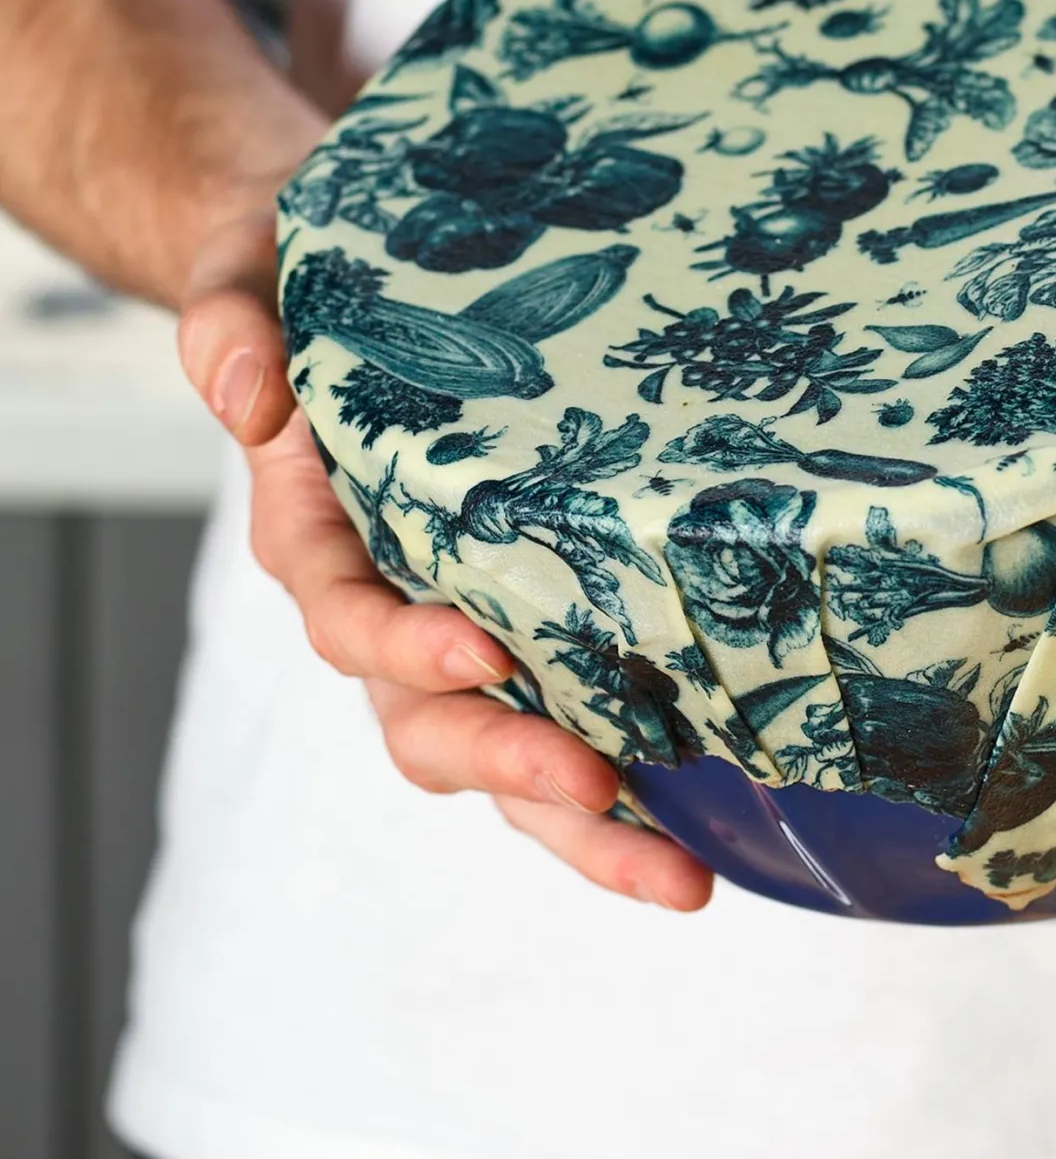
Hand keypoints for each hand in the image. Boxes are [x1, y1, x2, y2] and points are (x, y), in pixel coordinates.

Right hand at [177, 191, 711, 908]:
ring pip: (509, 757)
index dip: (407, 649)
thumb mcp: (251, 283)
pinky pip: (573, 722)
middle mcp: (392, 607)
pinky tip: (718, 826)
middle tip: (600, 790)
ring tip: (684, 875)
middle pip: (434, 726)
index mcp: (320, 538)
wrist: (349, 291)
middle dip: (512, 769)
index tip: (485, 651)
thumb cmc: (302, 287)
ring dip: (588, 825)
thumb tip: (249, 394)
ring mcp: (466, 630)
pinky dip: (632, 786)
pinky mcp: (539, 626)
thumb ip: (234, 331)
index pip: (350, 618)